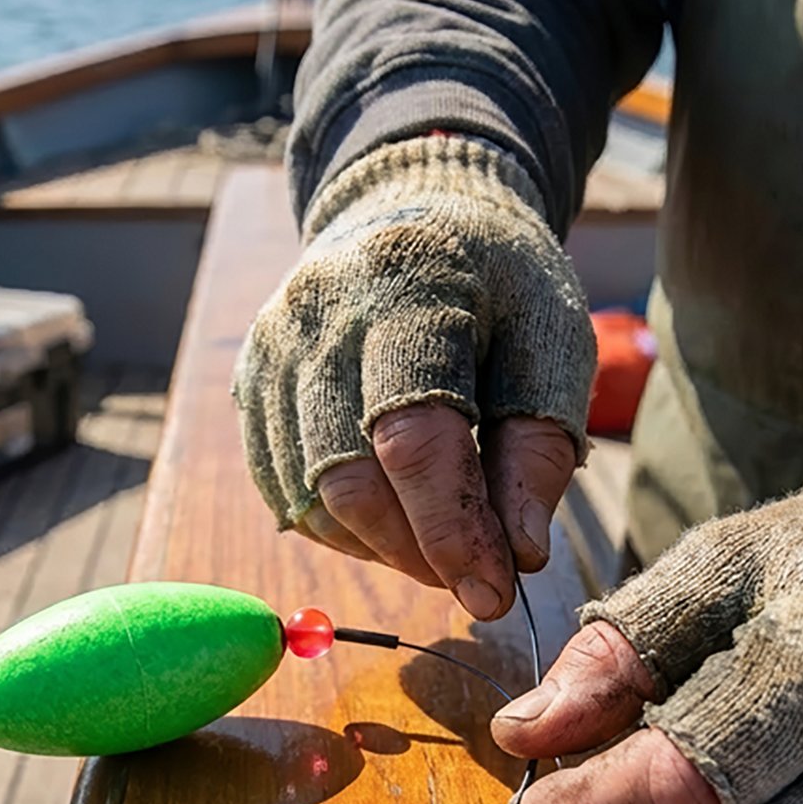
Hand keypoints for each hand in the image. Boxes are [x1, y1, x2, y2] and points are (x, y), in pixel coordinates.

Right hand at [233, 137, 594, 619]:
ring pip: (309, 497)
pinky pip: (283, 490)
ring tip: (436, 545)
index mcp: (407, 290)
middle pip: (348, 479)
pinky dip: (340, 528)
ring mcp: (272, 349)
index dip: (452, 531)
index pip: (414, 438)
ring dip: (378, 548)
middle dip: (415, 552)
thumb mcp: (551, 346)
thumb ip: (537, 450)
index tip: (496, 594)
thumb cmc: (497, 286)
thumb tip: (516, 557)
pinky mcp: (251, 381)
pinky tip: (389, 519)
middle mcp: (319, 316)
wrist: (412, 209)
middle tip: (471, 578)